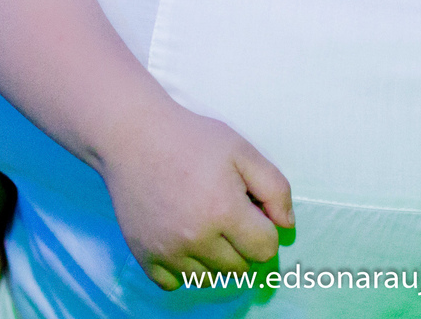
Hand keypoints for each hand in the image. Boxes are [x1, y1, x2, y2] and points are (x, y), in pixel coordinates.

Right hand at [99, 101, 293, 289]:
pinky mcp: (144, 256)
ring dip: (214, 258)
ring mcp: (166, 251)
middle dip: (241, 244)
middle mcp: (195, 239)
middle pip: (239, 268)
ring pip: (209, 278)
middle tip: (225, 213)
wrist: (133, 137)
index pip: (265, 249)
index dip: (265, 229)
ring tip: (203, 224)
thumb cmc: (192, 140)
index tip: (250, 209)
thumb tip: (286, 226)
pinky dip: (183, 268)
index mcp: (223, 211)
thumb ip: (274, 189)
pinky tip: (182, 239)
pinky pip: (174, 283)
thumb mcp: (243, 151)